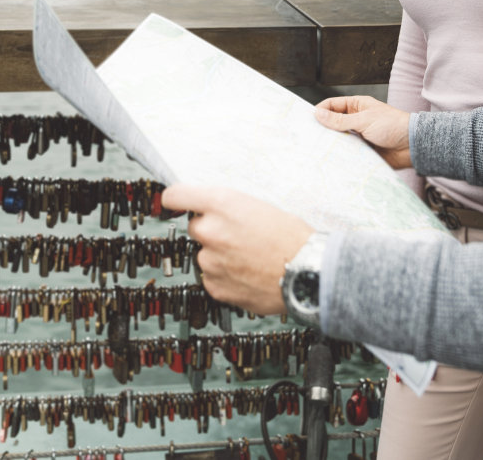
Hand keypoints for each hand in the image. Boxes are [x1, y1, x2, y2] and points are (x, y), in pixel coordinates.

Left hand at [160, 186, 312, 315]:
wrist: (308, 273)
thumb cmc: (292, 238)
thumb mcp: (259, 206)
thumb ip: (227, 208)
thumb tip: (209, 212)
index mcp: (221, 204)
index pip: (176, 196)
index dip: (175, 199)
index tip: (173, 203)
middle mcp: (211, 231)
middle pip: (195, 227)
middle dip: (212, 231)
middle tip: (238, 236)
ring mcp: (210, 261)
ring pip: (206, 255)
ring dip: (221, 256)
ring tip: (251, 259)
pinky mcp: (215, 286)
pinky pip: (213, 277)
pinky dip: (226, 277)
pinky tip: (249, 274)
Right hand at [314, 95, 412, 168]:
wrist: (412, 146)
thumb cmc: (392, 126)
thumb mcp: (363, 120)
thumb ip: (340, 120)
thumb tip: (318, 114)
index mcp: (357, 106)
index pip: (333, 105)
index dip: (320, 111)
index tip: (307, 120)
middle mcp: (356, 120)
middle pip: (333, 123)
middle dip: (323, 129)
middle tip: (308, 137)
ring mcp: (359, 136)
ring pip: (339, 139)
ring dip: (331, 143)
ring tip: (317, 149)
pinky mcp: (363, 151)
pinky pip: (348, 153)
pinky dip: (340, 155)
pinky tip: (331, 159)